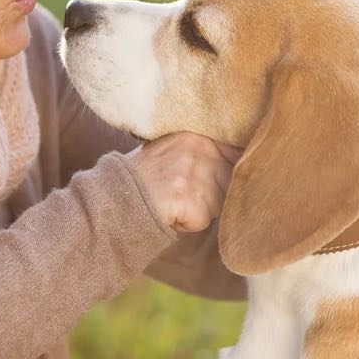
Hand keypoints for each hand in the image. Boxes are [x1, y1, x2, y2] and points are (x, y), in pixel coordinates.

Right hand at [128, 132, 242, 232]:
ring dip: (199, 210)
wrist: (117, 194)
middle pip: (229, 183)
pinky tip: (168, 210)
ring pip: (217, 204)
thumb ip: (204, 150)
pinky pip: (203, 221)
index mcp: (198, 134)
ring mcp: (195, 173)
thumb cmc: (145, 175)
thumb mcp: (174, 149)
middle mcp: (200, 149)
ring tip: (173, 199)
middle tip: (181, 191)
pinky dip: (188, 223)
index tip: (221, 178)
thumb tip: (241, 157)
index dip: (231, 169)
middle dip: (211, 194)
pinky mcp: (189, 199)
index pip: (236, 151)